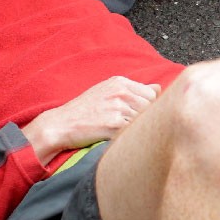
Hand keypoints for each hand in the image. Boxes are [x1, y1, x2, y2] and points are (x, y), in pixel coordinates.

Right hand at [21, 76, 157, 163]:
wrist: (60, 125)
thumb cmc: (83, 111)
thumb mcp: (105, 91)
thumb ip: (131, 90)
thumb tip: (159, 88)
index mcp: (120, 82)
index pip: (152, 93)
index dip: (149, 106)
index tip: (137, 114)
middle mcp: (121, 92)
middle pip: (152, 107)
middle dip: (144, 118)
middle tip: (126, 125)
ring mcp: (118, 107)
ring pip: (144, 120)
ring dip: (137, 128)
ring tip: (119, 131)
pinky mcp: (115, 124)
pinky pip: (134, 131)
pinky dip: (130, 137)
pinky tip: (117, 137)